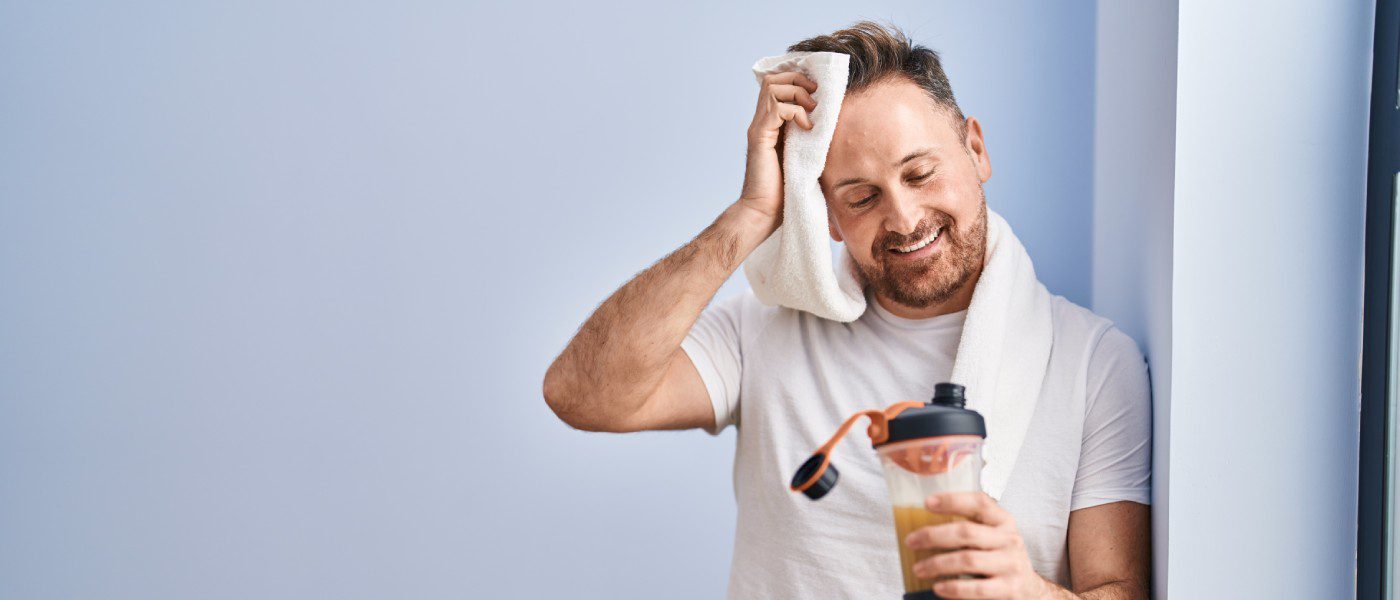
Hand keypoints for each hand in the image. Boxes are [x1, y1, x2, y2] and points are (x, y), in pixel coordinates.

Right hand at [737, 71, 817, 233]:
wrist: (764, 213)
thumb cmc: (786, 191)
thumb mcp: (805, 157)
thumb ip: (811, 138)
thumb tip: (836, 126)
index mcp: (771, 124)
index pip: (777, 84)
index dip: (797, 79)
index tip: (818, 91)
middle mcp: (762, 122)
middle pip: (773, 78)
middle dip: (798, 80)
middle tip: (816, 98)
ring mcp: (759, 128)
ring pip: (773, 86)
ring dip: (797, 93)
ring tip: (812, 112)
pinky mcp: (759, 138)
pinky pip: (777, 108)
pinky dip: (796, 112)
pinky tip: (807, 128)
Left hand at [904, 491, 1050, 599]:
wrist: (1031, 590)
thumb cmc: (1001, 559)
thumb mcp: (992, 537)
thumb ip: (969, 528)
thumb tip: (923, 527)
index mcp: (1003, 521)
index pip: (979, 503)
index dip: (952, 500)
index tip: (927, 502)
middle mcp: (1010, 539)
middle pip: (966, 532)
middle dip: (934, 536)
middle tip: (911, 541)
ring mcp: (1011, 564)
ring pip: (968, 560)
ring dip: (937, 564)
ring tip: (919, 569)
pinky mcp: (1010, 589)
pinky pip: (977, 588)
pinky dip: (954, 588)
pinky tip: (938, 588)